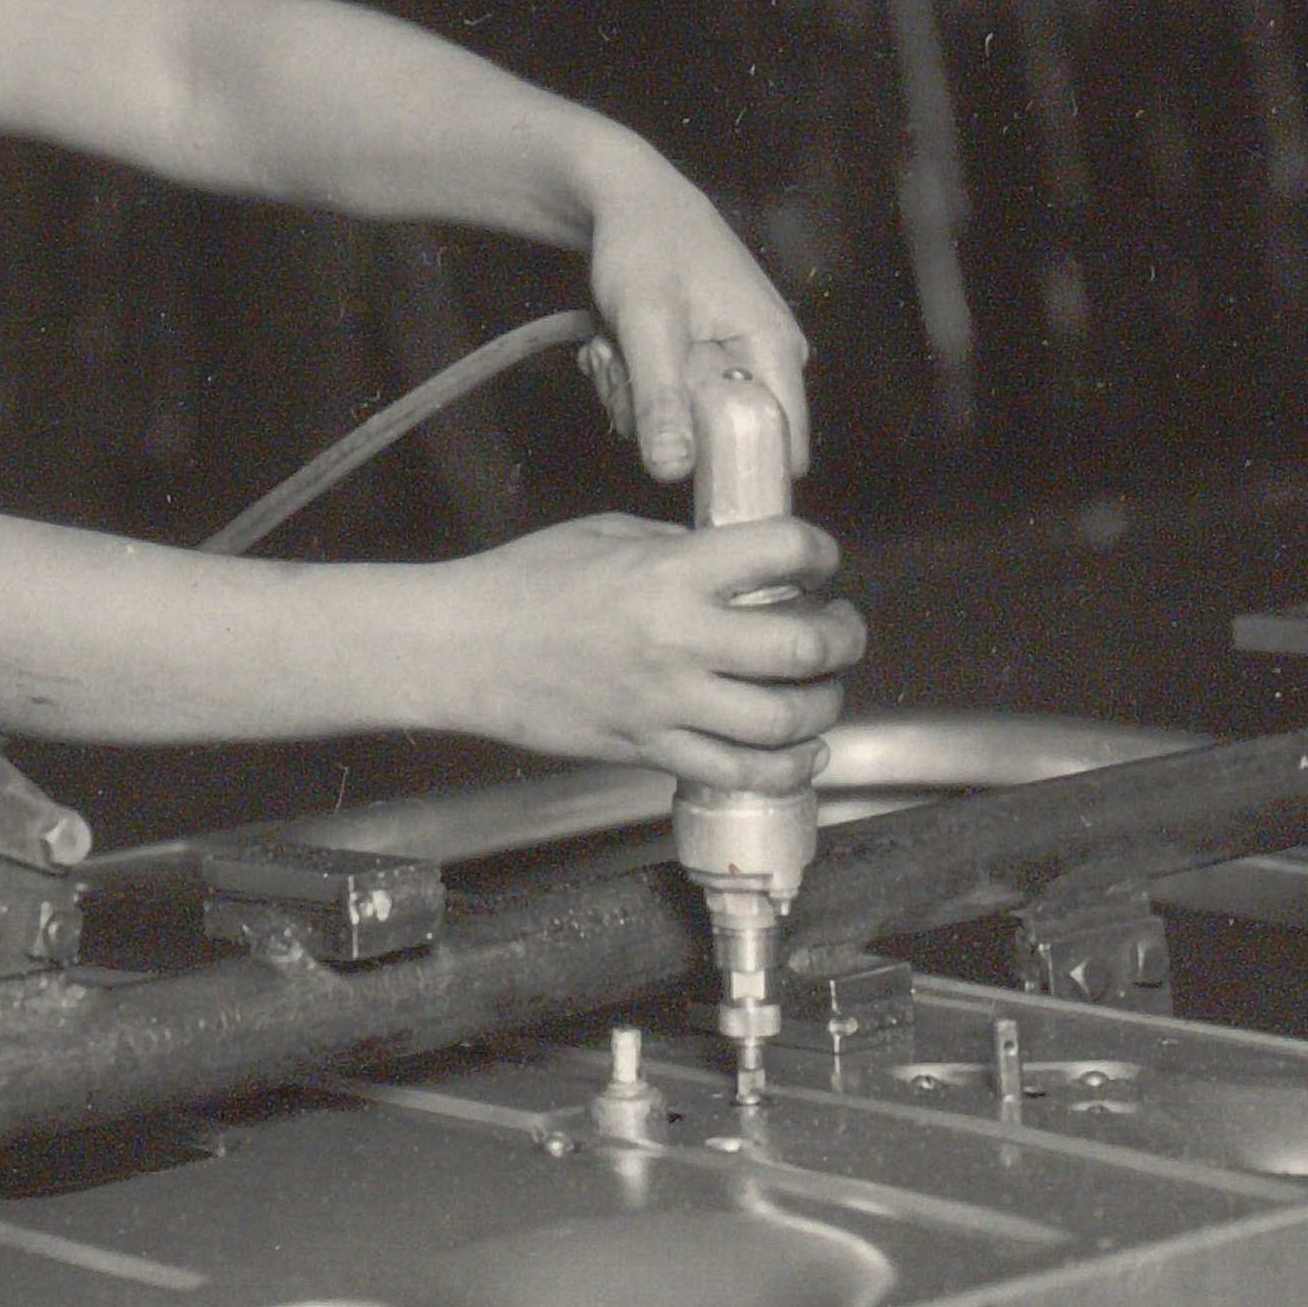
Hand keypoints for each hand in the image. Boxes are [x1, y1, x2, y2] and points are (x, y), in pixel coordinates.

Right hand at [411, 512, 863, 795]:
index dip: (818, 551)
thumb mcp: (608, 534)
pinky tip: (799, 753)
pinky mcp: (649, 748)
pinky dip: (785, 769)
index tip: (819, 559)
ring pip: (782, 721)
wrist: (464, 648)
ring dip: (822, 707)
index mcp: (670, 571)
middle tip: (842, 630)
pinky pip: (736, 772)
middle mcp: (678, 638)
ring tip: (821, 692)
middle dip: (843, 637)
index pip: (782, 552)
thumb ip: (680, 547)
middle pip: (803, 646)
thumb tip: (737, 563)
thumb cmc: (523, 583)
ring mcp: (665, 702)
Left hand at [572, 135, 816, 493]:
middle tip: (623, 372)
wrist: (626, 197)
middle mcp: (767, 358)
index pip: (783, 444)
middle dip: (659, 418)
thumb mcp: (647, 323)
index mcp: (775, 348)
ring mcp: (735, 358)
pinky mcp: (706, 359)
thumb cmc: (646, 243)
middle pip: (719, 436)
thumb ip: (661, 399)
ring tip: (616, 349)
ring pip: (683, 421)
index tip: (679, 472)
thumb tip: (673, 472)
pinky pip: (670, 399)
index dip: (738, 472)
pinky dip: (634, 382)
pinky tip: (617, 347)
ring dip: (636, 397)